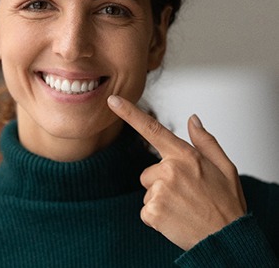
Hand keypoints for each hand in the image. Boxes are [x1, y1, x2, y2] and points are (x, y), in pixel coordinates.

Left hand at [107, 95, 246, 250]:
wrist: (227, 241)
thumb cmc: (226, 203)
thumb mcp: (225, 167)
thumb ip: (205, 141)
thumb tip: (192, 119)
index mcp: (184, 155)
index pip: (151, 128)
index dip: (129, 113)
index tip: (112, 100)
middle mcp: (169, 169)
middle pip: (148, 172)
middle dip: (162, 182)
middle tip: (186, 195)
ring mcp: (160, 191)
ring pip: (148, 191)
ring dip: (160, 199)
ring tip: (183, 208)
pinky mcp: (153, 212)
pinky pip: (146, 210)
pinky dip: (157, 216)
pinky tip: (176, 219)